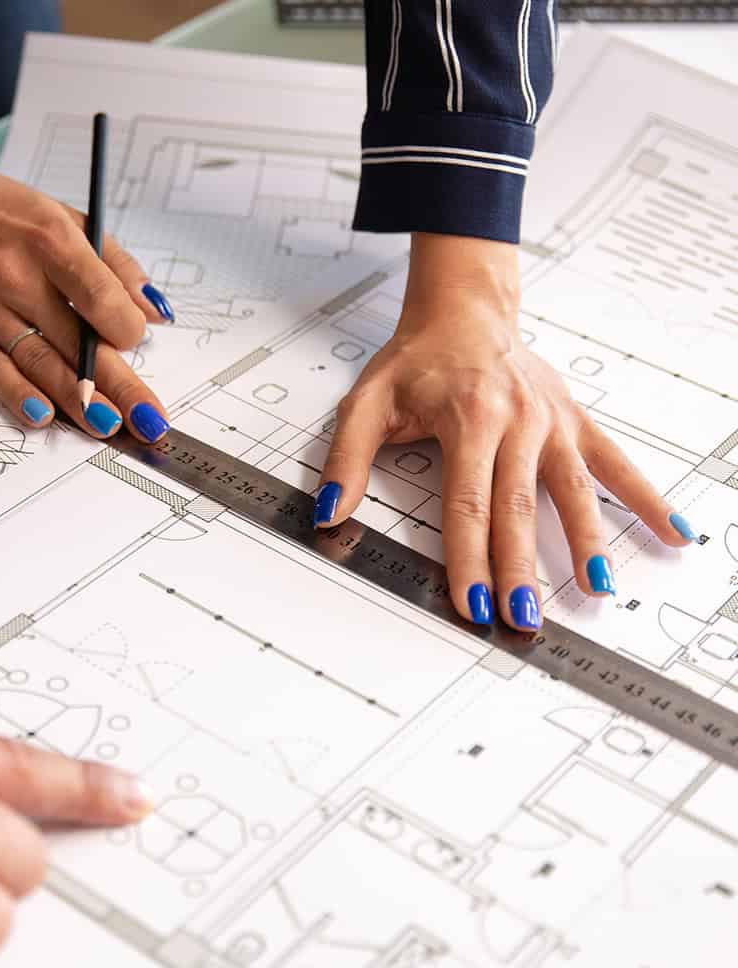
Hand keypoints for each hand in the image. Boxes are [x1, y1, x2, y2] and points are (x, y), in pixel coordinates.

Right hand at [0, 101, 172, 444]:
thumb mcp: (63, 216)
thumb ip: (115, 265)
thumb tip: (156, 312)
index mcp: (48, 240)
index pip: (100, 297)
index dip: (126, 329)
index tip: (136, 342)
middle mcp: (13, 275)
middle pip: (77, 342)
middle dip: (120, 386)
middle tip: (148, 420)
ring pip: (39, 363)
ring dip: (77, 401)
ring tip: (108, 425)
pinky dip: (19, 396)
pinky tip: (44, 416)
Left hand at [314, 234, 694, 631]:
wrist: (465, 311)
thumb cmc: (417, 360)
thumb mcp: (367, 401)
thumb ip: (347, 459)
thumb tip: (329, 512)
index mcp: (468, 419)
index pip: (467, 504)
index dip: (469, 559)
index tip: (471, 605)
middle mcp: (517, 421)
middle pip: (519, 508)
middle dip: (520, 570)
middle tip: (522, 620)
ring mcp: (552, 422)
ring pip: (573, 491)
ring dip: (586, 543)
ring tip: (595, 590)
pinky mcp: (574, 421)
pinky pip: (616, 461)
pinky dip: (646, 497)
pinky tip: (673, 532)